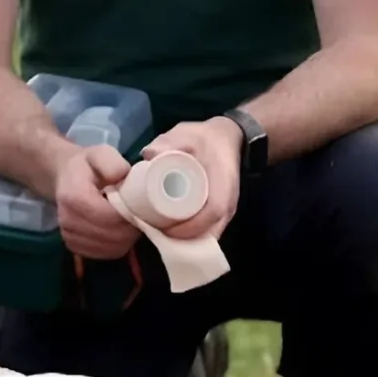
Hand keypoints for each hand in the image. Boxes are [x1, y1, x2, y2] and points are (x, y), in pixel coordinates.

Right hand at [54, 137, 138, 259]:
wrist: (64, 178)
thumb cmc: (86, 166)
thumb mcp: (100, 153)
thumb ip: (112, 162)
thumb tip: (123, 177)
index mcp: (74, 197)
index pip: (108, 216)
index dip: (130, 215)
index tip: (143, 207)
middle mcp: (68, 220)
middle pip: (110, 235)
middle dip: (130, 228)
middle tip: (142, 216)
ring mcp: (69, 236)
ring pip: (108, 248)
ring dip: (125, 239)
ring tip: (131, 222)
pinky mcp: (74, 247)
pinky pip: (103, 254)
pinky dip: (116, 246)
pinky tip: (119, 232)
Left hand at [137, 115, 244, 242]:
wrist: (227, 138)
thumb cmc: (206, 139)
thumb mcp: (187, 135)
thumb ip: (169, 142)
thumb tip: (149, 154)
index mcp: (223, 185)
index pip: (211, 214)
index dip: (189, 226)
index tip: (164, 228)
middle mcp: (228, 204)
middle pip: (208, 233)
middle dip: (182, 240)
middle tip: (155, 232)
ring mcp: (226, 212)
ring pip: (207, 237)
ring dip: (185, 242)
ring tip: (160, 234)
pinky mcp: (219, 215)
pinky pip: (206, 233)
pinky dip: (190, 238)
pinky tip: (170, 235)